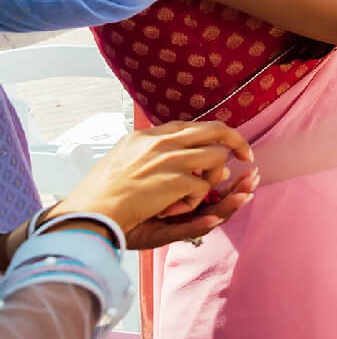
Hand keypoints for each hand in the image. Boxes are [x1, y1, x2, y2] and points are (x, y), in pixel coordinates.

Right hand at [50, 121, 254, 237]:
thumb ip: (152, 152)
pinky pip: (203, 189)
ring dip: (212, 180)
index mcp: (148, 135)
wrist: (87, 213)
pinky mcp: (176, 180)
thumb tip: (180, 150)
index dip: (214, 135)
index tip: (226, 145)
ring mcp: (171, 159)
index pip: (193, 125)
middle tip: (247, 157)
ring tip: (191, 195)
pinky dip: (193, 204)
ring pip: (218, 159)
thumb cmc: (100, 194)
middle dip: (237, 143)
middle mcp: (162, 142)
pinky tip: (170, 210)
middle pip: (216, 130)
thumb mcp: (123, 159)